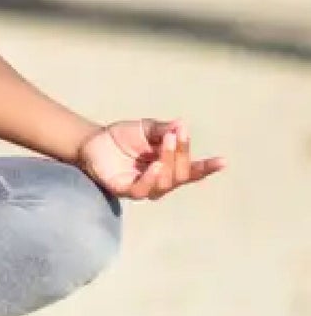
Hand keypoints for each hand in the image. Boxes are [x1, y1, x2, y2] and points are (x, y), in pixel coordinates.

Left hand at [76, 119, 225, 200]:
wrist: (93, 140)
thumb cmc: (122, 137)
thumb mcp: (145, 128)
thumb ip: (163, 128)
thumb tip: (181, 125)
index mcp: (168, 167)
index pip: (191, 171)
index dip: (206, 168)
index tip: (223, 161)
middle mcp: (159, 181)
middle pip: (181, 175)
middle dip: (181, 154)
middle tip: (175, 135)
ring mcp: (142, 187)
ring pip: (165, 184)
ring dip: (168, 162)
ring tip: (166, 143)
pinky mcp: (124, 190)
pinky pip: (141, 190)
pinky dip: (150, 179)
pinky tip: (154, 166)